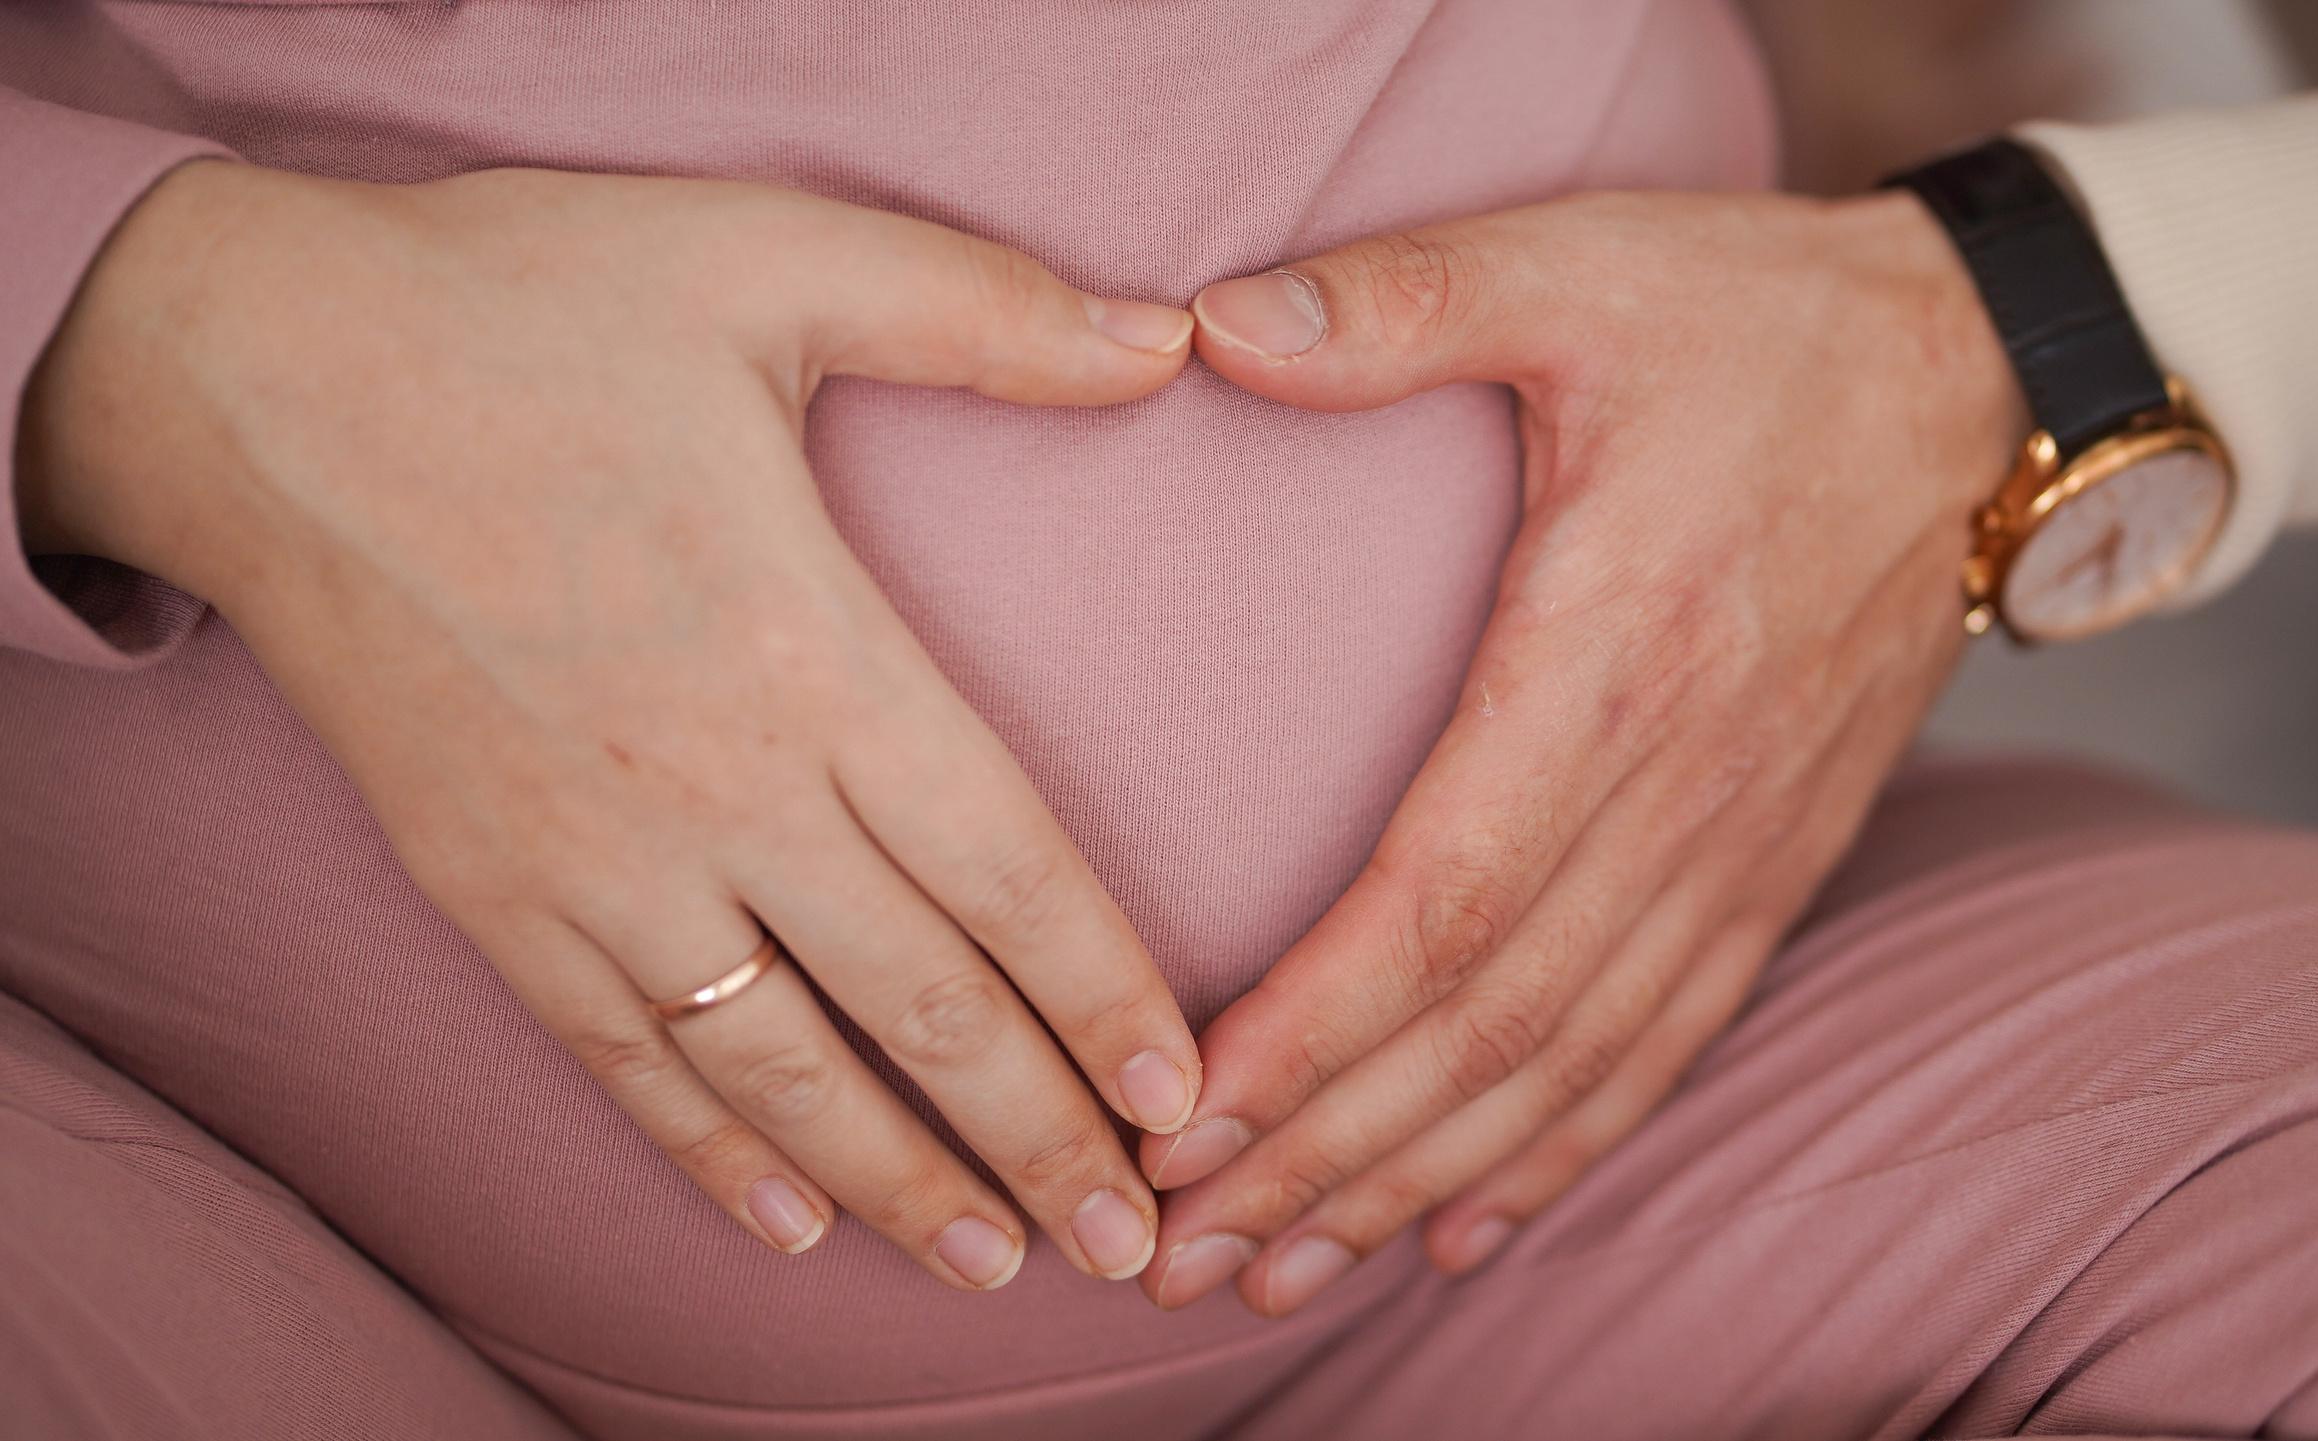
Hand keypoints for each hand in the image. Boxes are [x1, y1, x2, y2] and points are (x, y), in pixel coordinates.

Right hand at [18, 160, 1203, 1288]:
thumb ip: (984, 310)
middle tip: (1131, 1238)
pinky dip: (706, 1154)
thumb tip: (1170, 336)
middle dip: (1040, 1132)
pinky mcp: (484, 888)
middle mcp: (713, 784)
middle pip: (920, 1003)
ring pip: (779, 1066)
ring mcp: (590, 856)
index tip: (1184, 1096)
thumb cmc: (517, 303)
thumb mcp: (768, 256)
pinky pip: (618, 1057)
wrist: (242, 375)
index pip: (1009, 869)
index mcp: (811, 648)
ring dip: (901, 1180)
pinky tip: (784, 1226)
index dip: (1110, 996)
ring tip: (996, 1259)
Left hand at [1135, 189, 2025, 1313]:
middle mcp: (1681, 789)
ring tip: (1276, 1266)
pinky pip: (1664, 1043)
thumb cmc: (1757, 322)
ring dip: (1417, 1180)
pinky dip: (1561, 1148)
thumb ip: (1397, 302)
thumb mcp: (1578, 267)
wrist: (1976, 383)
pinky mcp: (1772, 864)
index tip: (1185, 1114)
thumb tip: (1203, 325)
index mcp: (1614, 658)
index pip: (1446, 896)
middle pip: (1489, 1025)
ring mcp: (1738, 844)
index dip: (1315, 1026)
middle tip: (1172, 1246)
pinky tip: (1463, 1224)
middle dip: (1325, 1149)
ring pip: (1567, 1066)